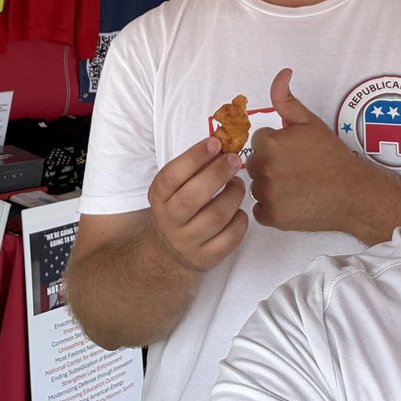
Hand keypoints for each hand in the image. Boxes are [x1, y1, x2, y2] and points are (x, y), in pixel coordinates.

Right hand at [147, 136, 247, 272]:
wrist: (171, 250)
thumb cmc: (180, 207)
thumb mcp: (176, 187)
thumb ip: (194, 167)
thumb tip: (223, 143)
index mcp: (159, 197)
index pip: (172, 176)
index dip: (194, 157)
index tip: (215, 142)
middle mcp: (170, 220)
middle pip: (193, 197)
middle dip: (217, 174)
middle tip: (234, 159)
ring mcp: (188, 241)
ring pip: (215, 217)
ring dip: (233, 195)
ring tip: (238, 184)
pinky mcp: (207, 257)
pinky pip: (230, 238)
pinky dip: (240, 220)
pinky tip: (239, 210)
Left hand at [246, 69, 363, 232]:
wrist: (354, 193)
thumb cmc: (332, 156)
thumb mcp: (310, 122)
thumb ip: (287, 99)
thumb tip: (282, 73)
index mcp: (269, 143)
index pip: (259, 141)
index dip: (278, 144)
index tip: (296, 151)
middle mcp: (263, 168)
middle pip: (255, 162)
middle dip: (272, 163)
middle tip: (297, 168)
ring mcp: (266, 195)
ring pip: (257, 185)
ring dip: (270, 185)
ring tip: (297, 185)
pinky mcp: (271, 217)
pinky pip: (260, 209)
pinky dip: (272, 207)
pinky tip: (292, 201)